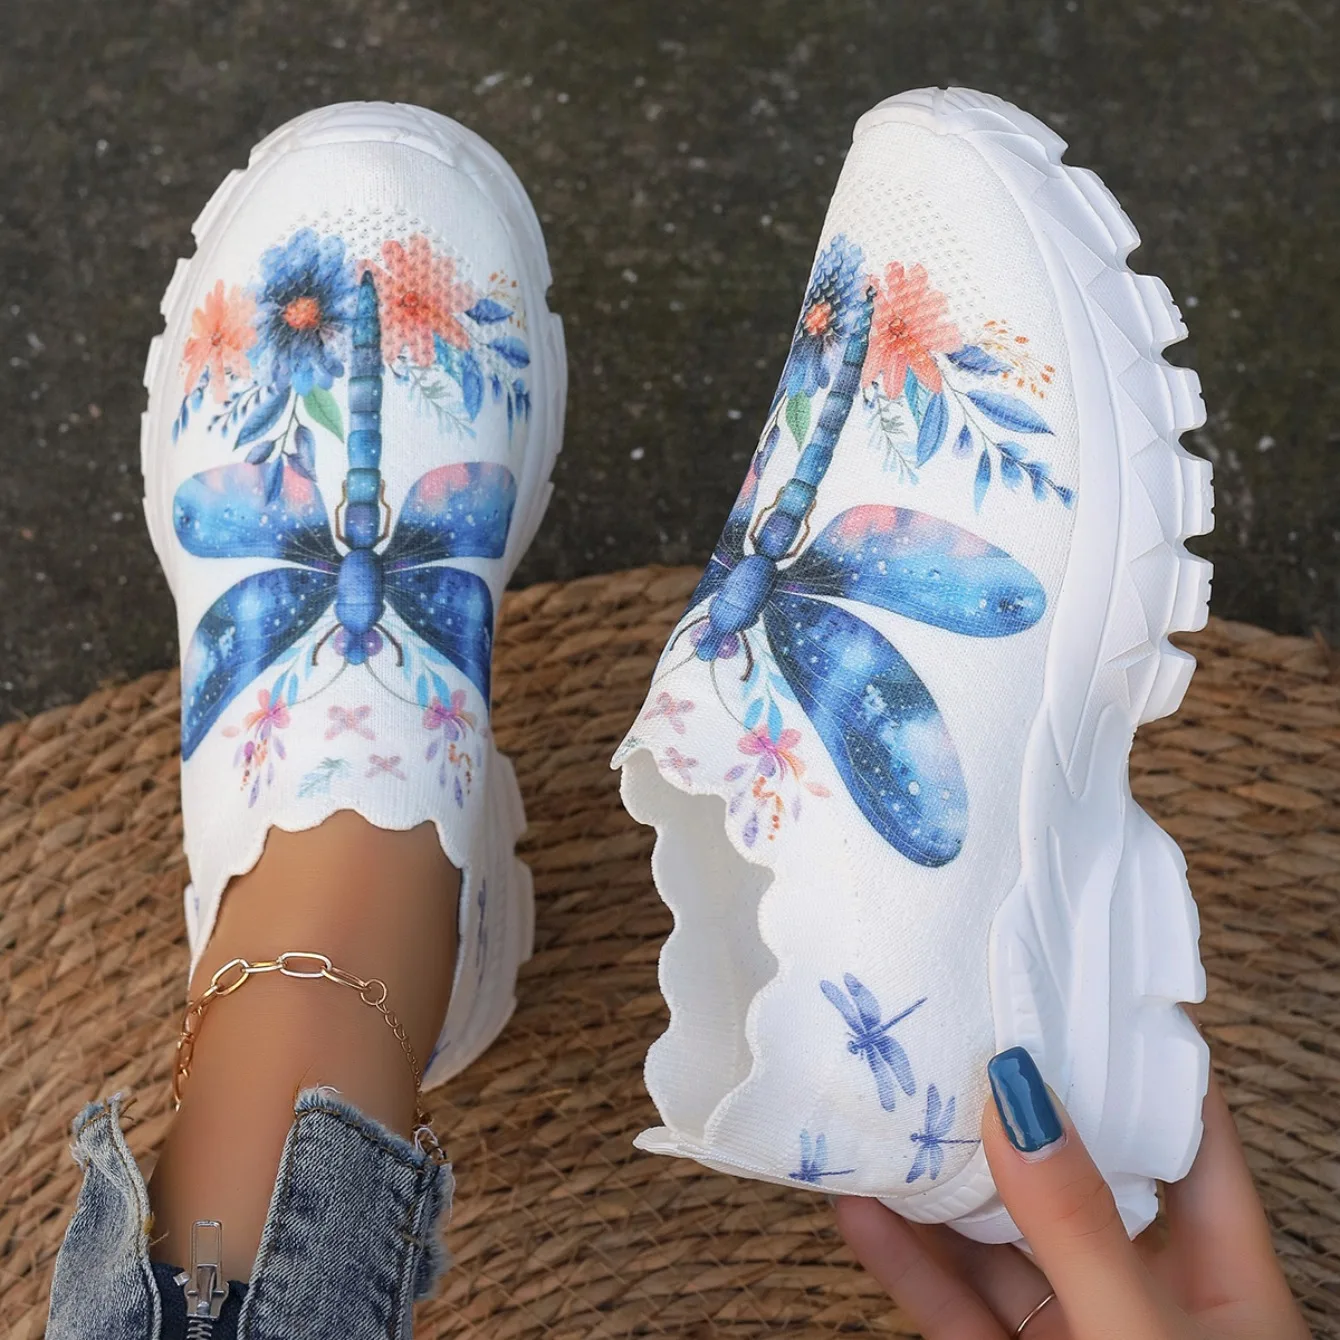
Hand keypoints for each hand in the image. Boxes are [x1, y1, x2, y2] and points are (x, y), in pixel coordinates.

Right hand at [835, 1049, 1307, 1338]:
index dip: (1126, 1045)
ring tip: (877, 1103)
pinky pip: (956, 1309)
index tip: (1055, 974)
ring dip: (938, 1180)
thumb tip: (1018, 1094)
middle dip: (1006, 1104)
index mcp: (1221, 1265)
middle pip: (1072, 1168)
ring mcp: (1080, 1333)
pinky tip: (857, 1210)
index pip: (1181, 1121)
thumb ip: (1080, 1228)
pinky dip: (905, 1263)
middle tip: (940, 1029)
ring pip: (1001, 1237)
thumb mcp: (1145, 1339)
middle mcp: (1149, 1288)